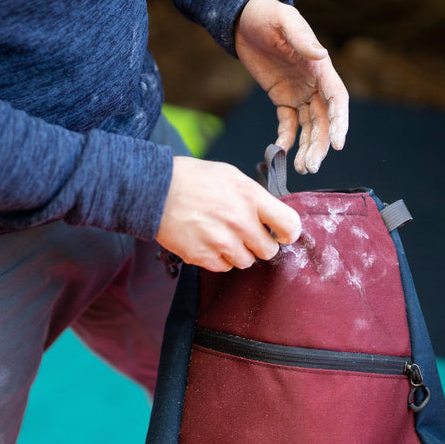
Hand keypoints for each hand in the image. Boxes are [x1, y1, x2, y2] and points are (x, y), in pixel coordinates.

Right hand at [156, 156, 301, 271]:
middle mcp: (240, 222)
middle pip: (269, 251)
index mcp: (251, 197)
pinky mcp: (203, 256)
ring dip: (238, 253)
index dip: (288, 232)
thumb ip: (255, 197)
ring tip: (222, 236)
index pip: (289, 226)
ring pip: (246, 262)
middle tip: (245, 234)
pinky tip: (208, 242)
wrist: (155, 190)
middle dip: (260, 244)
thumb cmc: (192, 179)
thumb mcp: (231, 175)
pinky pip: (224, 267)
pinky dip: (219, 259)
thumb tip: (271, 216)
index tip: (281, 233)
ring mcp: (221, 242)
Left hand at [235, 0, 348, 173]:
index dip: (339, 122)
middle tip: (311, 167)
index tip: (337, 144)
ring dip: (307, 147)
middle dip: (320, 145)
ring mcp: (299, 92)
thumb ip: (301, 39)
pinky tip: (281, 152)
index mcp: (319, 67)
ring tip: (302, 168)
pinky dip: (286, 138)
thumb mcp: (283, 22)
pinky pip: (288, 123)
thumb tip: (321, 54)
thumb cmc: (267, 16)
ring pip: (308, 126)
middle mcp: (314, 83)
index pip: (336, 99)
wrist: (244, 20)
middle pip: (323, 120)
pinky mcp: (282, 97)